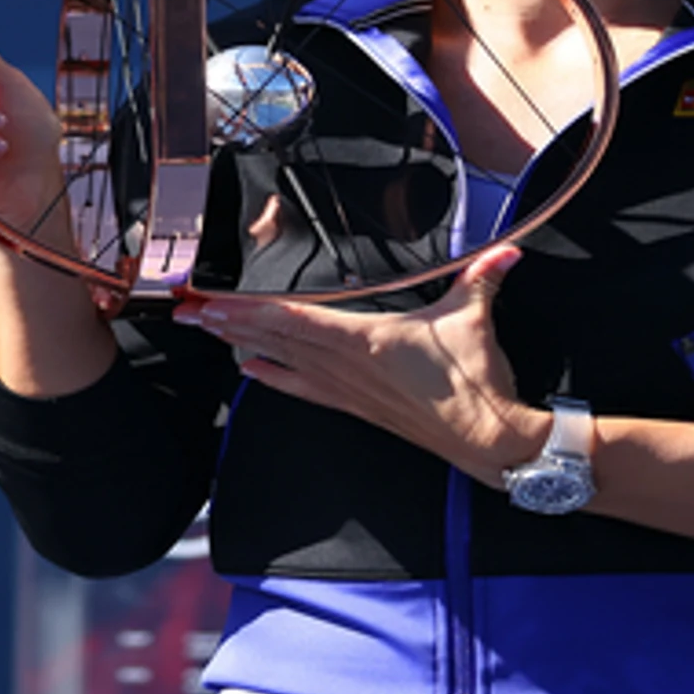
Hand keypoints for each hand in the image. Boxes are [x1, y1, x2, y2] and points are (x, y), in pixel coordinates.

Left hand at [175, 245, 538, 474]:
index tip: (214, 300)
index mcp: (367, 339)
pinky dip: (275, 378)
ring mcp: (349, 389)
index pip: (294, 319)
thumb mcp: (476, 319)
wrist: (488, 441)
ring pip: (282, 361)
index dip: (249, 308)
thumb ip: (484, 278)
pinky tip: (250, 371)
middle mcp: (347, 366)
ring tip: (204, 329)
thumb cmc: (477, 384)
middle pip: (274, 338)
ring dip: (241, 344)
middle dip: (228, 322)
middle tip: (187, 309)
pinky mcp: (357, 408)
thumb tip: (507, 251)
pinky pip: (304, 390)